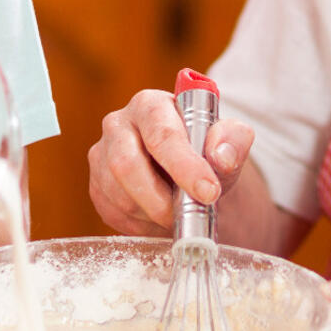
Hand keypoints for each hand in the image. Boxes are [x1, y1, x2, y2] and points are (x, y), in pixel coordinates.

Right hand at [87, 87, 253, 235]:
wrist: (189, 173)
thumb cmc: (206, 151)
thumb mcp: (229, 141)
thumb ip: (234, 140)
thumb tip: (221, 157)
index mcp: (150, 104)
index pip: (161, 135)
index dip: (185, 166)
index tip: (209, 192)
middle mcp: (118, 124)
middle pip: (125, 165)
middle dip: (159, 199)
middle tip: (186, 216)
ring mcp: (102, 156)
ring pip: (118, 195)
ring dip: (151, 215)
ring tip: (178, 216)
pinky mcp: (97, 186)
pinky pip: (112, 213)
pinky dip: (140, 225)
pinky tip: (159, 220)